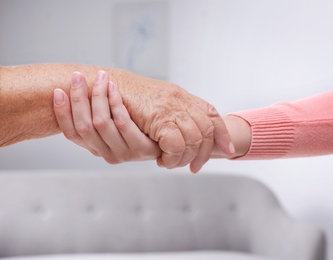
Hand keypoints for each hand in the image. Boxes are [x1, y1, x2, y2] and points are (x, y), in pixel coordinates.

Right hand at [53, 71, 160, 163]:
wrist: (168, 143)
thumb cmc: (138, 128)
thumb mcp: (113, 124)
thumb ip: (95, 115)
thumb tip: (70, 93)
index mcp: (95, 149)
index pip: (71, 133)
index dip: (62, 112)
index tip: (58, 91)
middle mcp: (106, 154)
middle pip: (85, 126)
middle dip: (78, 99)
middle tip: (78, 76)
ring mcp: (123, 154)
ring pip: (101, 123)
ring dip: (97, 96)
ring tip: (100, 77)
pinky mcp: (141, 150)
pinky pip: (122, 122)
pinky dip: (115, 103)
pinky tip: (114, 88)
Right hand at [113, 71, 233, 171]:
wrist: (104, 84)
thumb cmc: (125, 96)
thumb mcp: (155, 102)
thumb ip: (171, 114)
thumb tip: (183, 132)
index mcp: (181, 96)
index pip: (211, 114)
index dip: (222, 133)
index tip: (228, 150)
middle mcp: (180, 100)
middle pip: (206, 130)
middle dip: (204, 153)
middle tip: (194, 168)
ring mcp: (170, 107)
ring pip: (193, 140)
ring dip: (185, 158)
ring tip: (172, 165)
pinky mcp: (158, 117)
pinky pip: (176, 144)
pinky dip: (172, 157)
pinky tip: (163, 160)